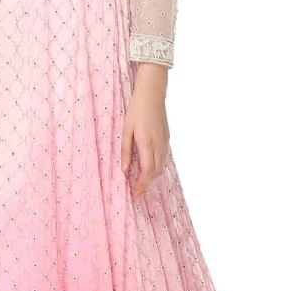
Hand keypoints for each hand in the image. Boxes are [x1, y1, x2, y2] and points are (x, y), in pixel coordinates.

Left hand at [121, 63, 169, 200]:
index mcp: (147, 142)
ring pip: (161, 168)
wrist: (153, 94)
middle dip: (146, 187)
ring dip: (152, 180)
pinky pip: (163, 160)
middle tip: (136, 196)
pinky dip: (156, 171)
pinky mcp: (167, 140)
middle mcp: (159, 145)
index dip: (141, 186)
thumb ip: (125, 150)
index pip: (147, 171)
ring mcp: (165, 143)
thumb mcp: (126, 129)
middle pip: (156, 173)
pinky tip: (148, 173)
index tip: (133, 195)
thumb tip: (124, 170)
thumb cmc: (136, 110)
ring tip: (141, 187)